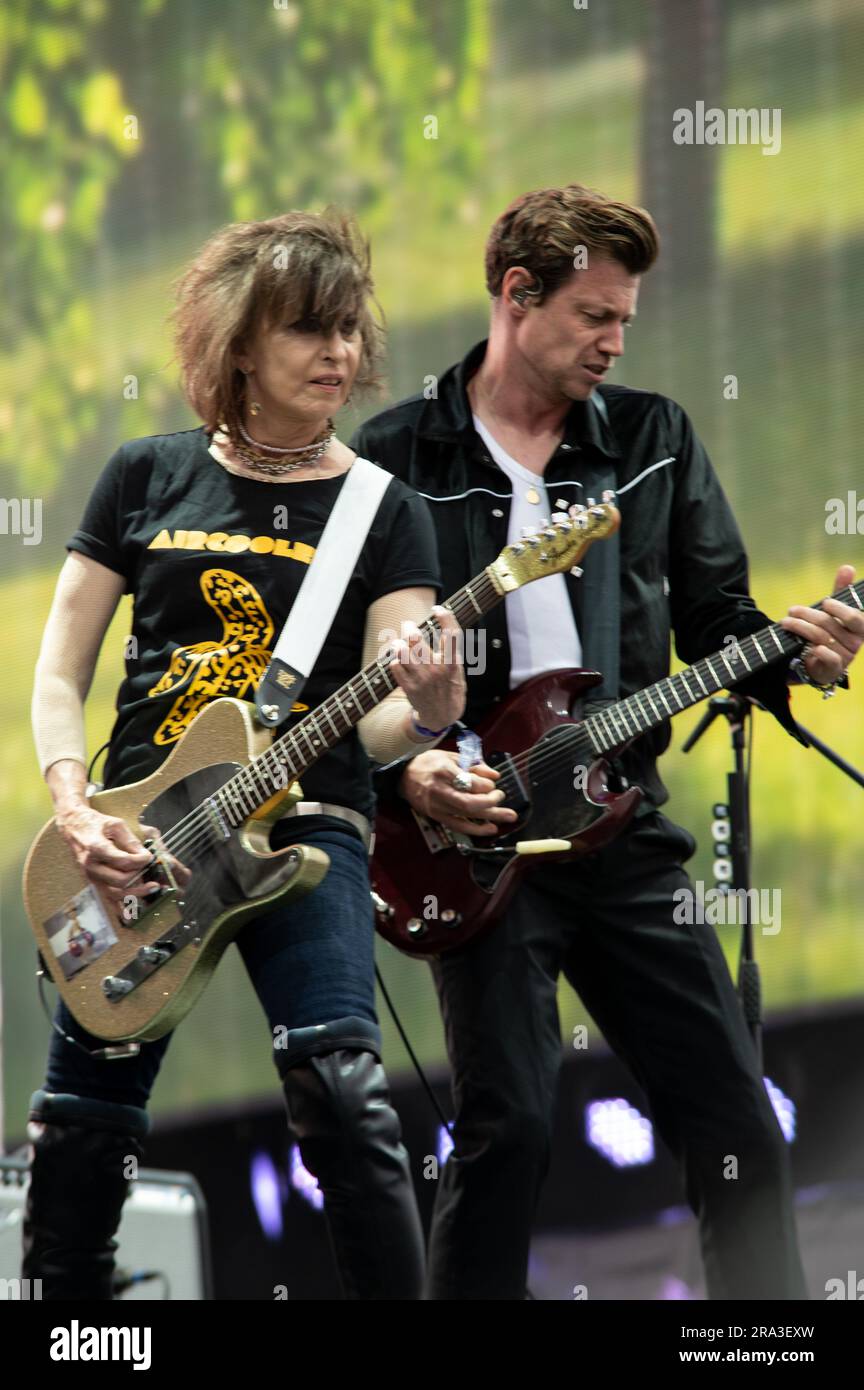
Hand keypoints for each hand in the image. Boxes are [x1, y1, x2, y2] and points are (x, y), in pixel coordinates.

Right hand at [55, 806, 190, 911]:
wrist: (74, 827)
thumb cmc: (96, 823)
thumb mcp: (115, 825)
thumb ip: (131, 841)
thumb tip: (146, 857)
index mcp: (96, 848)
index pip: (123, 861)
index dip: (141, 862)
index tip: (150, 858)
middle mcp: (91, 866)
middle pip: (120, 881)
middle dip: (140, 877)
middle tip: (151, 870)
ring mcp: (91, 876)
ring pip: (115, 893)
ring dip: (135, 893)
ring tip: (152, 887)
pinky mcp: (93, 882)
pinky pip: (107, 898)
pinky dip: (120, 906)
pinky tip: (133, 910)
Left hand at [388, 604, 466, 731]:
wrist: (442, 716)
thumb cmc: (450, 687)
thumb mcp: (458, 669)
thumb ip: (450, 650)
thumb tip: (442, 623)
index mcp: (452, 663)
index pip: (451, 634)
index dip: (445, 617)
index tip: (438, 608)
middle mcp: (437, 669)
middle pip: (417, 639)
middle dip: (409, 628)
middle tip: (408, 625)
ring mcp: (422, 679)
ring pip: (402, 652)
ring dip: (398, 643)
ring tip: (397, 642)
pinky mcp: (409, 688)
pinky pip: (395, 667)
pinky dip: (394, 660)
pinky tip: (397, 659)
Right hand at [398, 748, 518, 837]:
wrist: (403, 776)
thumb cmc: (429, 763)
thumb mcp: (451, 756)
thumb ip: (474, 764)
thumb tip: (495, 775)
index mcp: (444, 771)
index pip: (470, 782)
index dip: (486, 785)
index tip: (493, 783)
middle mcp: (440, 790)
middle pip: (469, 803)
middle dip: (491, 802)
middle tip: (502, 798)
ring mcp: (437, 806)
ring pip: (466, 816)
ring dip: (490, 817)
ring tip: (509, 816)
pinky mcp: (436, 816)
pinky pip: (458, 826)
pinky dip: (475, 829)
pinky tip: (490, 828)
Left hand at [781, 564, 862, 684]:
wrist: (819, 663)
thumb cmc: (830, 632)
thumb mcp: (835, 611)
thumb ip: (841, 591)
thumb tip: (847, 567)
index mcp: (860, 628)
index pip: (855, 617)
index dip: (840, 609)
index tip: (824, 602)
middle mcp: (855, 643)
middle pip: (829, 625)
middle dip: (808, 615)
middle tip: (792, 610)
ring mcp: (845, 657)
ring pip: (821, 637)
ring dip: (800, 628)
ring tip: (785, 622)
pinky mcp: (834, 669)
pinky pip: (829, 657)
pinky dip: (818, 651)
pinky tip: (807, 646)